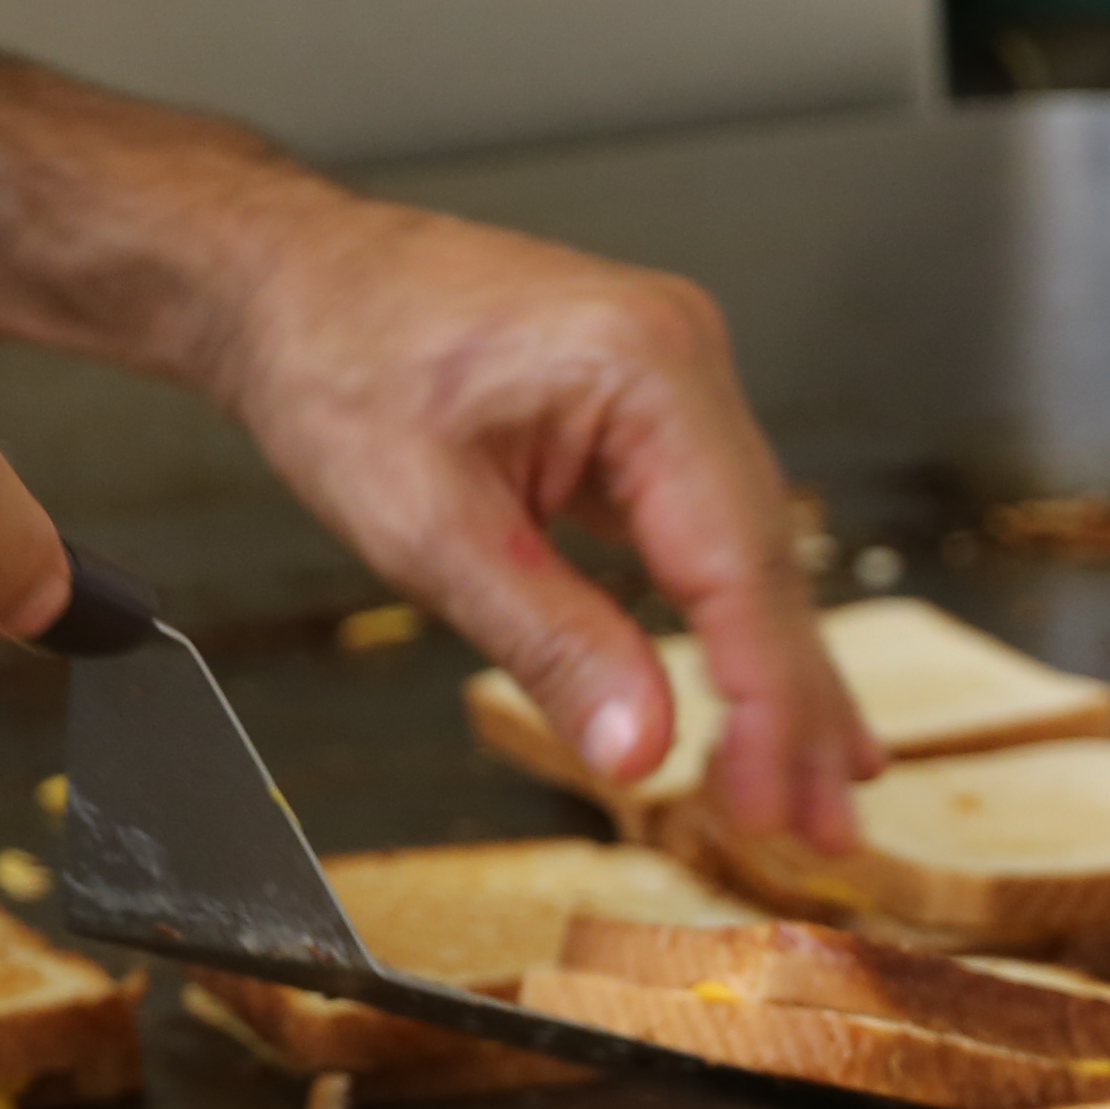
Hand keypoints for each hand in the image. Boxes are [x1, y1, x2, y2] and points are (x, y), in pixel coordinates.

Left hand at [198, 191, 874, 847]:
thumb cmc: (335, 359)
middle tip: (823, 827)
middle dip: (793, 707)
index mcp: (644, 364)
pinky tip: (762, 696)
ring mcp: (674, 379)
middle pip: (766, 562)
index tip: (770, 802)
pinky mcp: (649, 412)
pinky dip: (730, 621)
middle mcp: (684, 357)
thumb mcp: (426, 527)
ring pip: (749, 554)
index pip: (738, 561)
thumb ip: (547, 641)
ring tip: (814, 791)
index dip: (764, 699)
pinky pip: (709, 531)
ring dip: (775, 677)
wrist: (286, 281)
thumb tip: (638, 749)